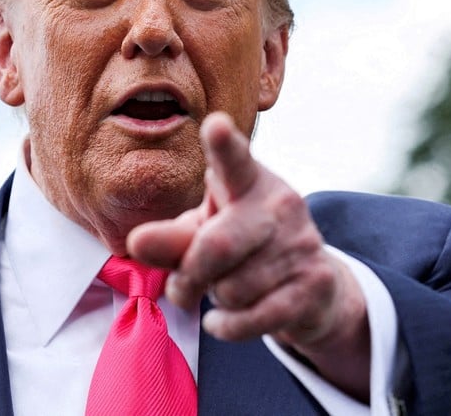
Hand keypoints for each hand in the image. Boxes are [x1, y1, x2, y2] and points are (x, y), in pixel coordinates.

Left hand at [127, 112, 370, 400]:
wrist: (313, 287)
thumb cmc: (243, 249)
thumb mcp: (205, 234)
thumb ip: (171, 238)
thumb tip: (136, 243)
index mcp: (248, 181)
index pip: (233, 161)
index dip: (223, 145)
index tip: (215, 125)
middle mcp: (280, 204)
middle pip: (217, 246)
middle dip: (188, 277)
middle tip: (180, 289)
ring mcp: (302, 243)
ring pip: (233, 288)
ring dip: (214, 301)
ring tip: (225, 291)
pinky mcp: (315, 283)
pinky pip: (255, 317)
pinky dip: (228, 326)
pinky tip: (223, 320)